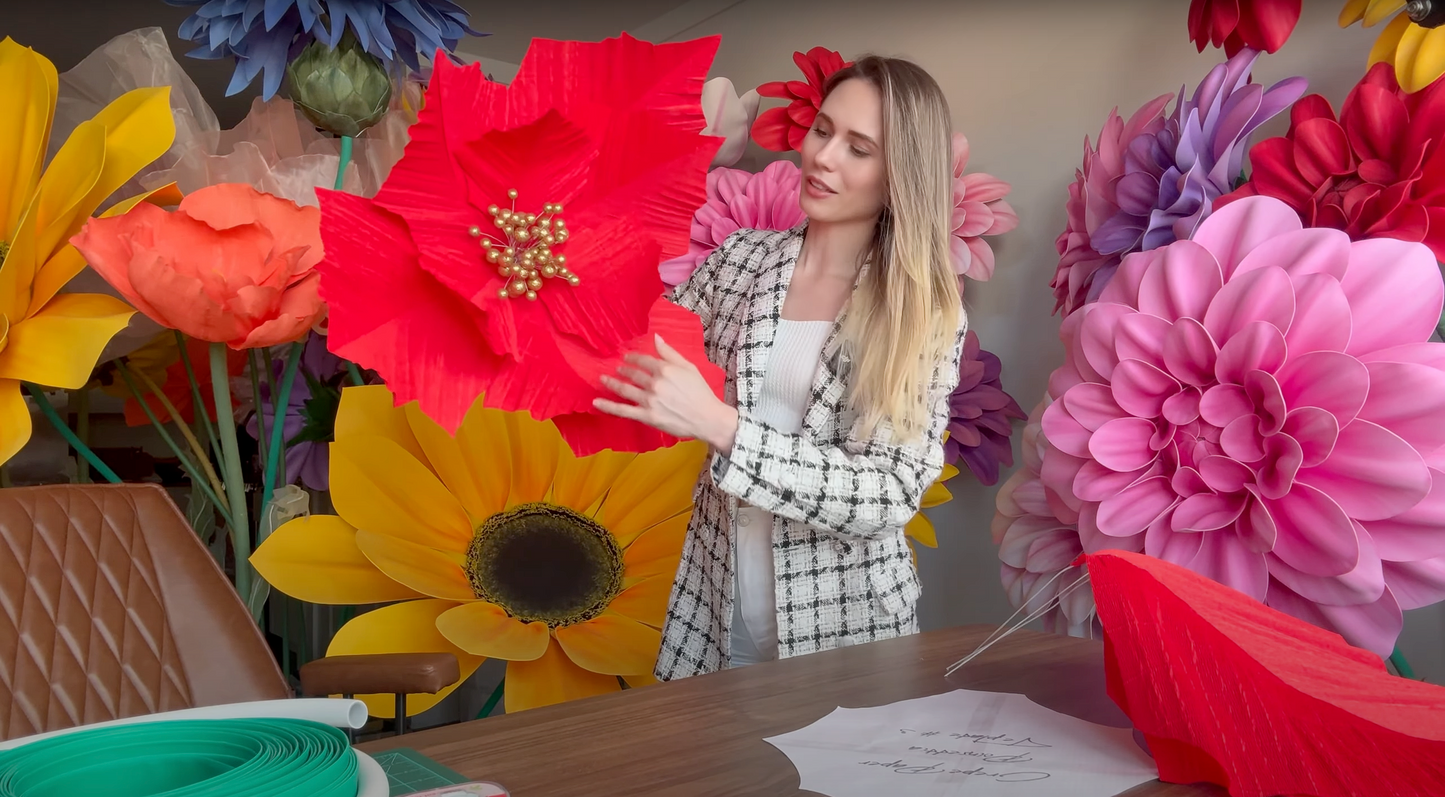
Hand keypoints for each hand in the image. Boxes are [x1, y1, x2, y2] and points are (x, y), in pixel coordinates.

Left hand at [594, 335, 737, 453]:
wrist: (707, 418)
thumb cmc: (701, 392)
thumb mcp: (689, 367)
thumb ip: (670, 353)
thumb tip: (656, 338)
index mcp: (665, 370)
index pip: (643, 361)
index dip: (633, 358)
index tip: (627, 357)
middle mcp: (655, 384)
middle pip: (632, 374)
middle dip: (622, 370)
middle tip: (616, 369)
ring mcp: (649, 400)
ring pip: (625, 390)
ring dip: (611, 384)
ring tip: (603, 380)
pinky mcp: (647, 416)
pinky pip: (623, 410)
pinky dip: (608, 406)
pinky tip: (596, 403)